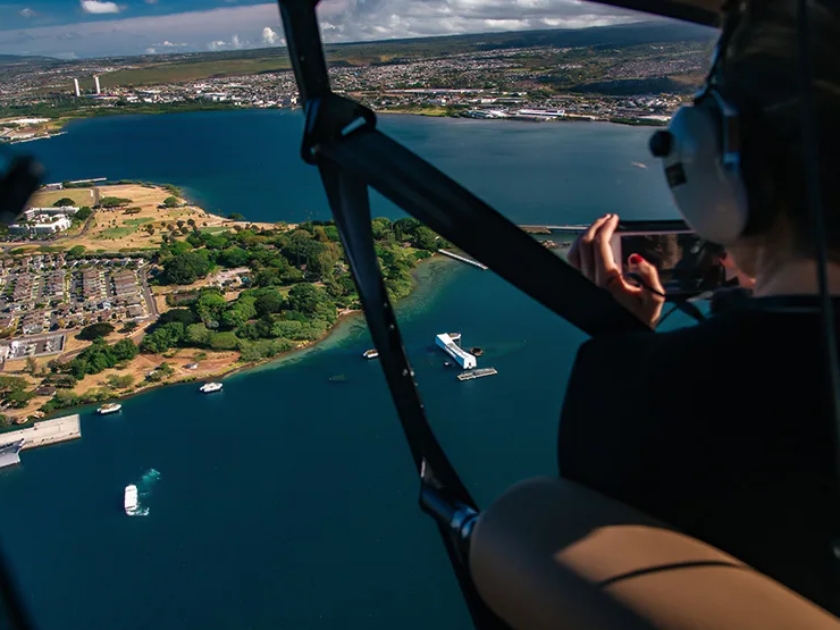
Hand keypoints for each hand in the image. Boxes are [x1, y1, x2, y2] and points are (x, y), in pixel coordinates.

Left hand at [568, 214, 665, 328]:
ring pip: (574, 253)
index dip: (606, 228)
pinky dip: (579, 248)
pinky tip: (589, 244)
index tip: (615, 219)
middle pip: (584, 244)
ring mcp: (584, 285)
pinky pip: (573, 263)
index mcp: (607, 282)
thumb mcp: (655, 297)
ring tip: (598, 227)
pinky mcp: (582, 288)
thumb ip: (649, 275)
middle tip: (607, 218)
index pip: (600, 245)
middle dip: (595, 227)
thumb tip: (635, 258)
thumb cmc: (641, 320)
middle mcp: (591, 282)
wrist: (625, 339)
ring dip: (584, 236)